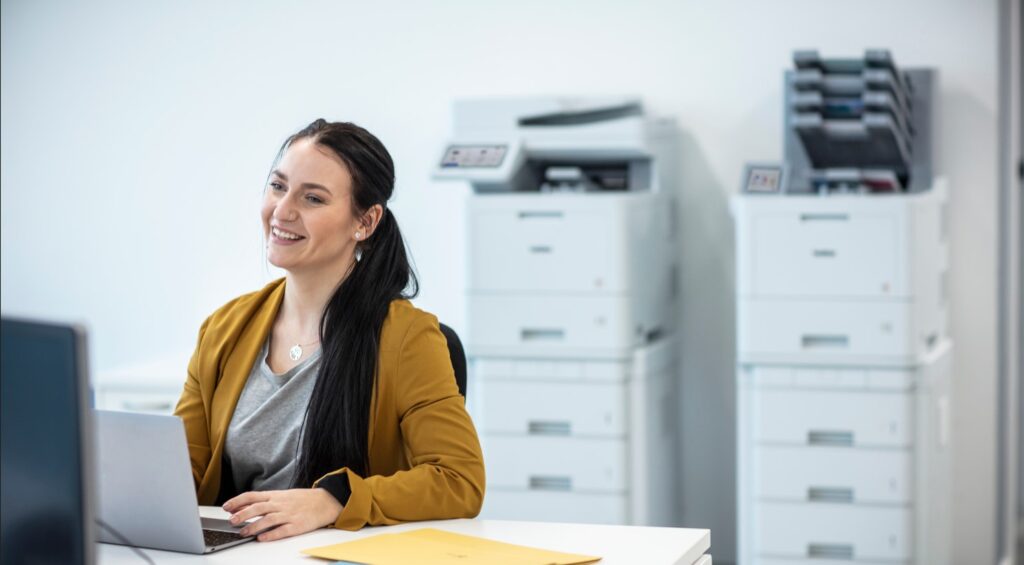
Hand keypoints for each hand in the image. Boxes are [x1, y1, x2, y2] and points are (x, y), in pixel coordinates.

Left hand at [222, 488, 342, 541]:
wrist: (326, 501)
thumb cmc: (302, 500)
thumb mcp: (282, 496)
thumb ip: (264, 501)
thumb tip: (242, 506)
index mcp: (275, 495)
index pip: (253, 496)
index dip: (238, 501)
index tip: (226, 507)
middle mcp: (280, 504)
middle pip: (258, 507)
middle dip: (243, 514)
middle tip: (231, 521)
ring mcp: (289, 514)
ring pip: (268, 519)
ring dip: (253, 526)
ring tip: (243, 533)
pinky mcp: (297, 525)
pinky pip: (282, 530)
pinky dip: (271, 535)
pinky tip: (261, 538)